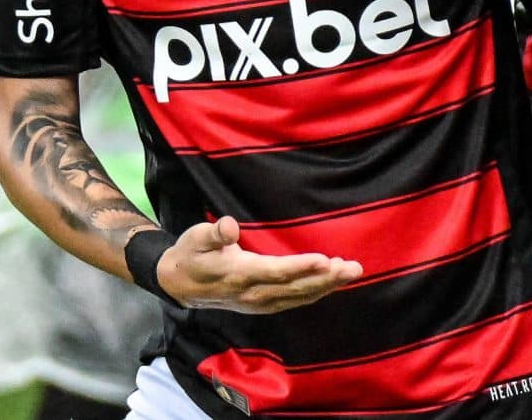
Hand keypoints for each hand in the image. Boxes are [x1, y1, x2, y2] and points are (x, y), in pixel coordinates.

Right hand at [156, 216, 362, 313]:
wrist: (178, 284)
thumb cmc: (191, 253)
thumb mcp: (194, 238)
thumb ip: (213, 233)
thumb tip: (229, 226)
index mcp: (237, 274)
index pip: (274, 272)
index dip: (299, 268)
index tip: (324, 260)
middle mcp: (251, 294)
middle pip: (294, 288)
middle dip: (326, 279)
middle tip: (354, 268)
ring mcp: (258, 303)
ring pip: (298, 297)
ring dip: (327, 286)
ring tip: (352, 271)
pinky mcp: (263, 305)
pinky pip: (294, 301)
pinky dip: (316, 292)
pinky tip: (333, 282)